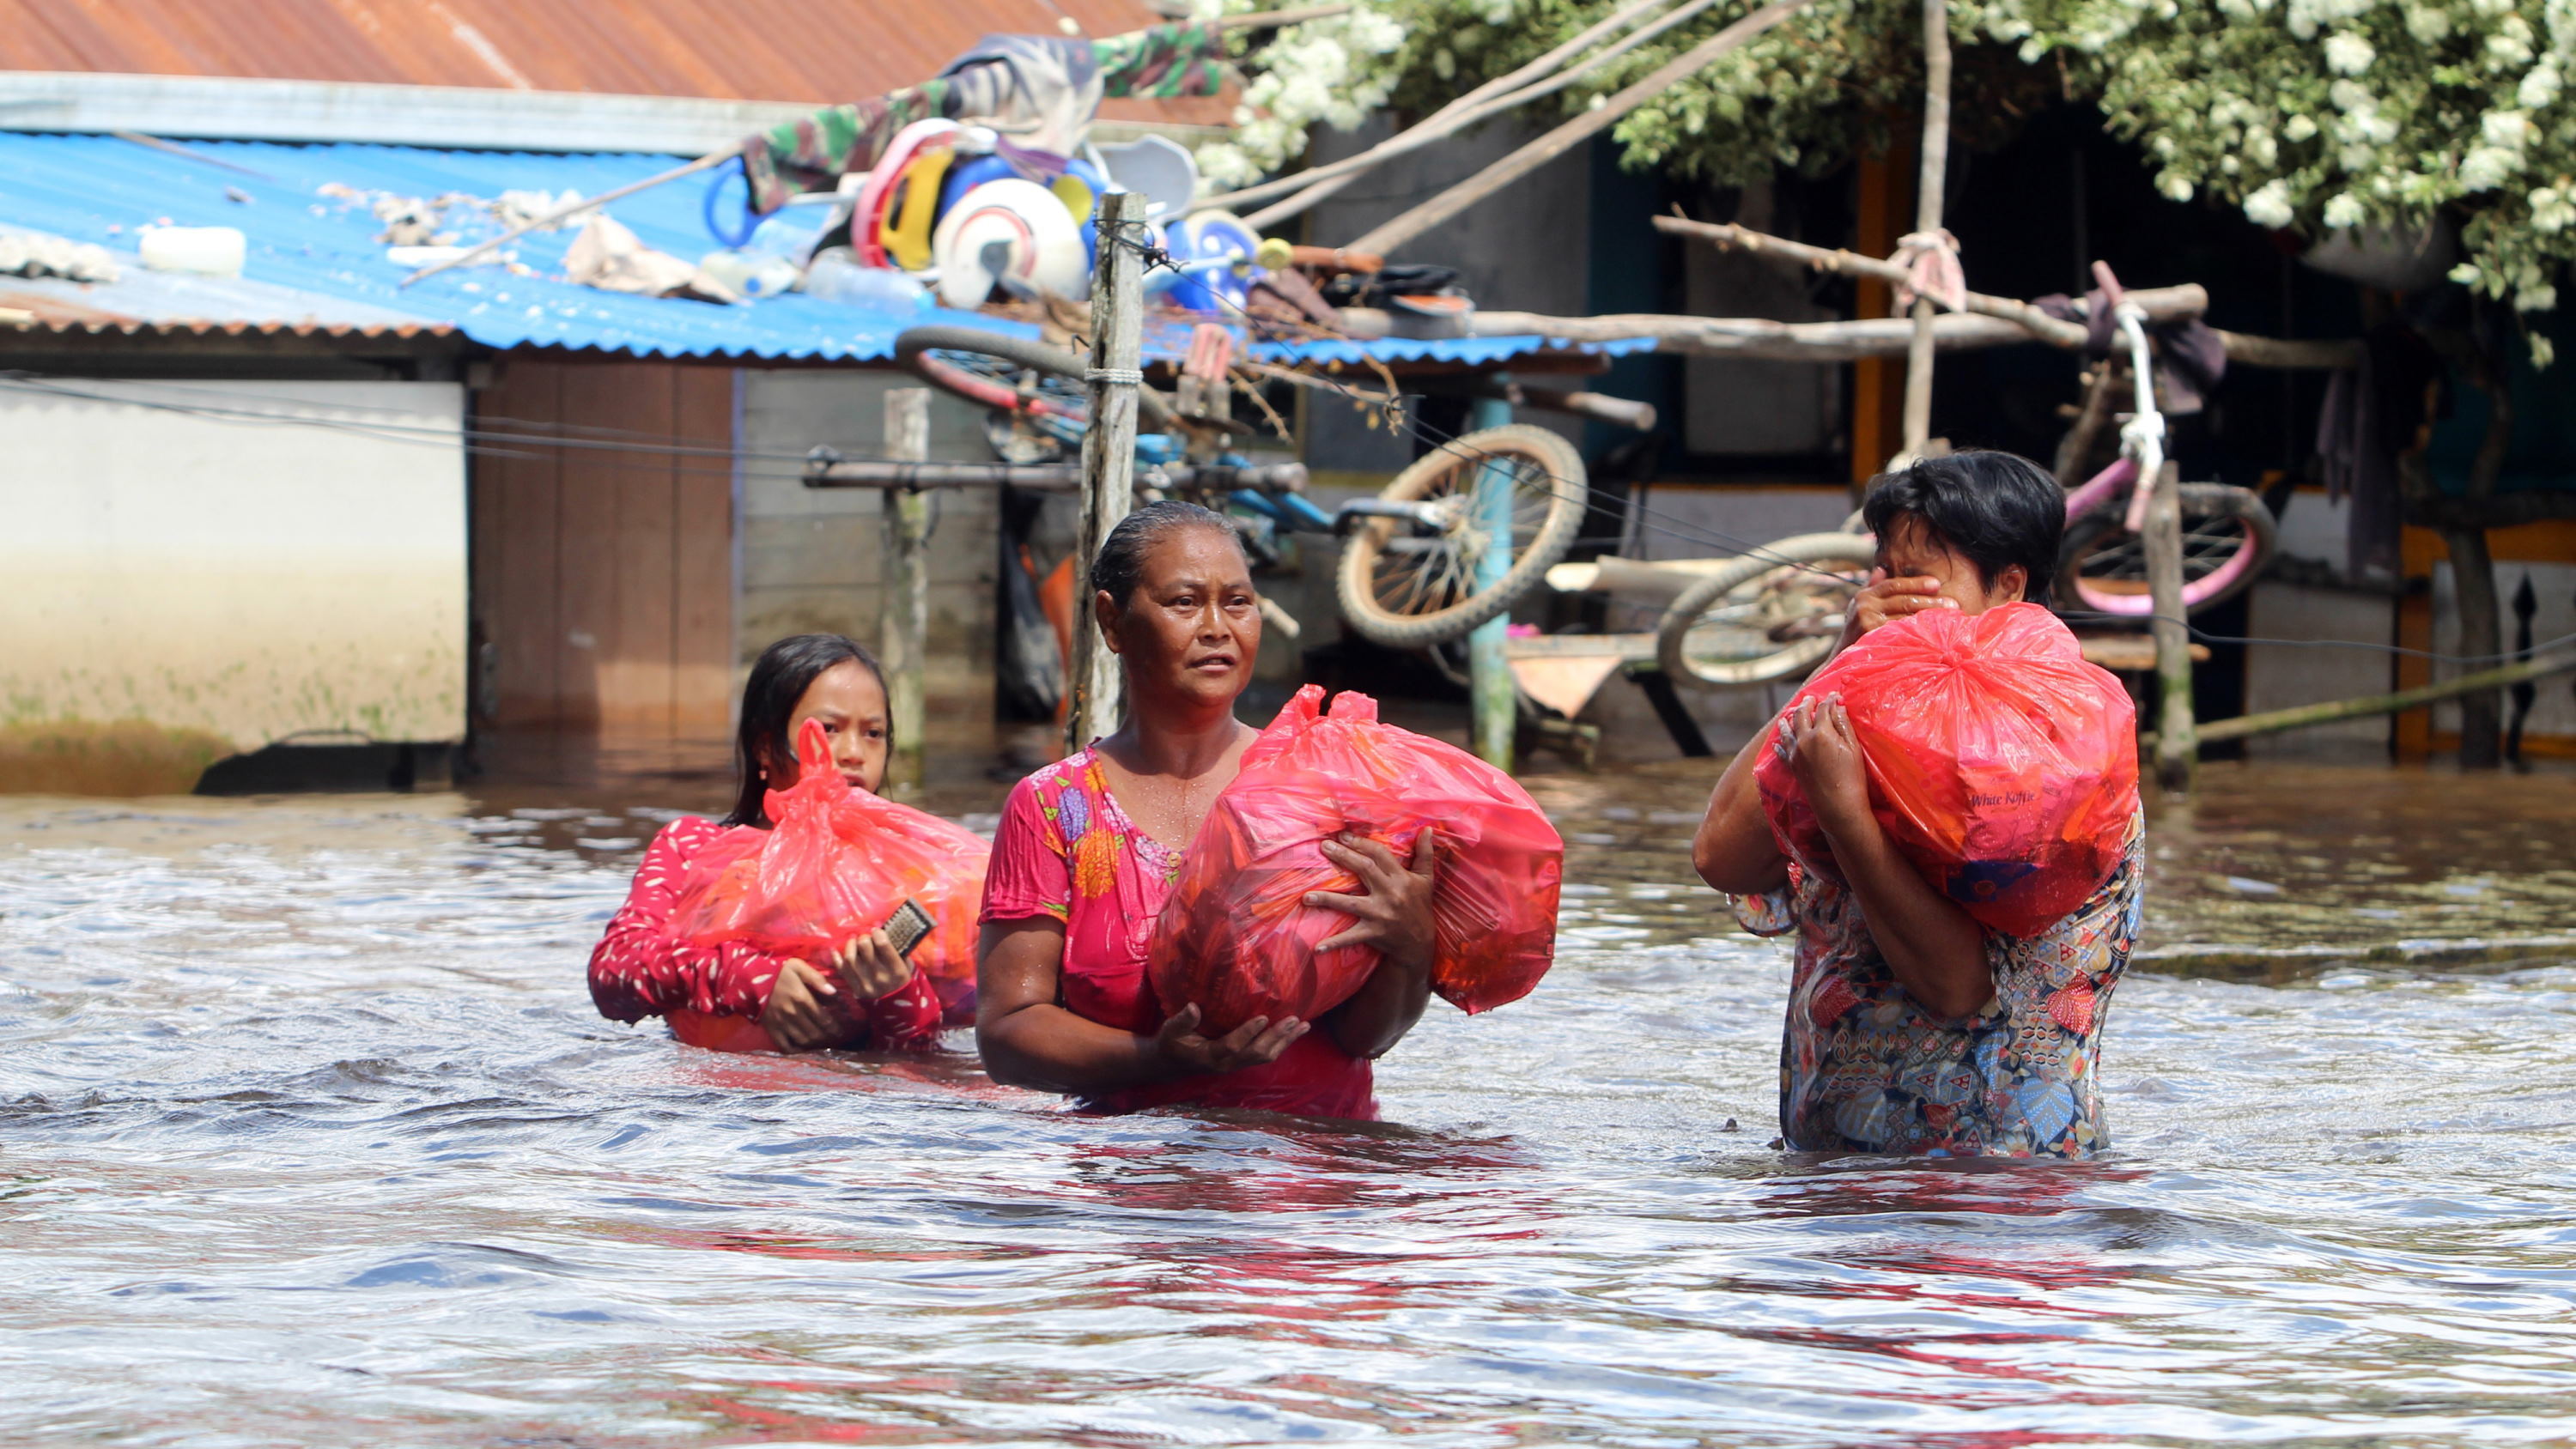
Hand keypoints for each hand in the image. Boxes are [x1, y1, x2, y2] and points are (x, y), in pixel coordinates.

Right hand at [759, 957, 848, 1050]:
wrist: (749, 978)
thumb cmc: (777, 971)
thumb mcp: (798, 967)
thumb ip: (817, 978)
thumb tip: (834, 992)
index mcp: (802, 998)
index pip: (823, 1018)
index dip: (834, 1026)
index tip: (841, 1030)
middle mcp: (793, 1014)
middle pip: (815, 1032)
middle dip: (827, 1036)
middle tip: (834, 1037)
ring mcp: (781, 1024)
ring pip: (803, 1040)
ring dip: (815, 1043)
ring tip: (822, 1042)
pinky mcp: (771, 1029)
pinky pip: (785, 1045)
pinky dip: (796, 1050)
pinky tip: (803, 1048)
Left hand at [832, 929, 913, 1001]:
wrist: (895, 1008)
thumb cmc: (901, 981)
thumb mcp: (907, 966)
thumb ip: (897, 950)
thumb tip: (881, 931)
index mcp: (896, 969)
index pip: (883, 944)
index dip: (877, 933)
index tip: (876, 931)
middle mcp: (880, 976)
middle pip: (864, 947)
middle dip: (864, 937)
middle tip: (865, 938)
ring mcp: (865, 983)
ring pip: (850, 957)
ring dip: (850, 945)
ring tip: (853, 942)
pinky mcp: (855, 989)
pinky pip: (841, 969)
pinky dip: (836, 957)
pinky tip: (837, 950)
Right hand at [1155, 1003, 1307, 1075]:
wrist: (1173, 1063)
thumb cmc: (1172, 1042)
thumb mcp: (1172, 1030)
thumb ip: (1183, 1020)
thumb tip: (1193, 1007)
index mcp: (1210, 1056)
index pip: (1232, 1046)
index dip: (1248, 1033)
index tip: (1263, 1017)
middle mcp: (1227, 1064)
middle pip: (1257, 1054)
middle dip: (1277, 1037)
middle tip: (1294, 1020)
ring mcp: (1236, 1065)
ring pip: (1265, 1057)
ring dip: (1285, 1041)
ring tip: (1303, 1026)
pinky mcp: (1242, 1061)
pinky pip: (1265, 1055)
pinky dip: (1281, 1043)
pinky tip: (1293, 1032)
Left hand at [1305, 830, 1438, 971]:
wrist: (1420, 944)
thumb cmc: (1419, 906)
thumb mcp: (1426, 879)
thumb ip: (1425, 853)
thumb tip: (1428, 829)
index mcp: (1401, 878)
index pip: (1380, 855)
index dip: (1362, 843)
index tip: (1343, 835)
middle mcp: (1390, 894)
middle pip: (1364, 870)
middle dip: (1343, 857)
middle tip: (1324, 846)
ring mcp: (1380, 914)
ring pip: (1350, 904)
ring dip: (1327, 899)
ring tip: (1306, 896)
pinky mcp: (1373, 933)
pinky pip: (1351, 937)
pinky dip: (1334, 943)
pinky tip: (1317, 947)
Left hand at [1785, 694, 1874, 842]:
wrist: (1837, 806)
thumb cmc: (1852, 777)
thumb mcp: (1853, 747)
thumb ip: (1843, 724)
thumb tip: (1836, 704)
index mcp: (1821, 732)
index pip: (1823, 709)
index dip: (1829, 700)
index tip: (1834, 696)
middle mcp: (1804, 740)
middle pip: (1801, 715)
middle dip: (1805, 704)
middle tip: (1809, 699)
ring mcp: (1795, 753)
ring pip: (1787, 731)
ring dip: (1788, 719)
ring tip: (1788, 714)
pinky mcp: (1792, 766)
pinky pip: (1781, 751)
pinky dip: (1779, 744)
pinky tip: (1777, 742)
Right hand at [1844, 568, 1957, 639]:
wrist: (1841, 661)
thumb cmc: (1856, 634)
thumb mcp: (1859, 608)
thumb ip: (1872, 588)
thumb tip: (1882, 569)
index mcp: (1864, 595)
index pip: (1894, 585)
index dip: (1916, 583)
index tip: (1937, 584)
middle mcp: (1864, 606)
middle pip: (1904, 600)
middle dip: (1930, 601)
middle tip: (1953, 604)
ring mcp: (1867, 622)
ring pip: (1905, 617)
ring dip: (1929, 618)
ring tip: (1949, 619)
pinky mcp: (1872, 638)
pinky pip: (1901, 633)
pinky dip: (1918, 633)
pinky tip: (1933, 634)